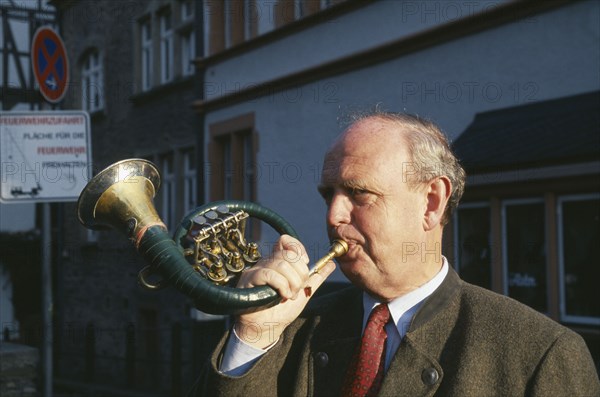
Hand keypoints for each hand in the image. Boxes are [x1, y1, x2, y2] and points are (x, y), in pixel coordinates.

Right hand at [233, 234, 335, 348]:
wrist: (268, 328)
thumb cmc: (282, 310)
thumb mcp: (304, 291)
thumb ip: (316, 276)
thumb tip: (331, 264)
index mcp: (278, 261)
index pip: (285, 241)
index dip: (297, 248)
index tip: (306, 262)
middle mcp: (266, 262)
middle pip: (288, 254)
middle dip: (300, 273)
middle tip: (299, 288)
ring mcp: (257, 269)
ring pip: (281, 264)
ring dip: (292, 282)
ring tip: (291, 295)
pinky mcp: (250, 279)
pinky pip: (269, 273)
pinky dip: (282, 285)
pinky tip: (283, 296)